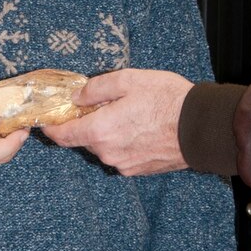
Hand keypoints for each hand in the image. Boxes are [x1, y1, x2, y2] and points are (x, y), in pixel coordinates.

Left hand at [42, 68, 191, 174]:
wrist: (202, 127)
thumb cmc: (168, 100)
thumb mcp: (129, 80)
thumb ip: (96, 88)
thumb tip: (76, 97)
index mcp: (100, 131)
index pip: (62, 136)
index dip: (51, 127)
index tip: (48, 118)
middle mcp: (108, 153)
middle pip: (84, 140)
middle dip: (86, 124)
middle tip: (99, 105)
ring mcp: (124, 164)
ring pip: (103, 147)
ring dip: (107, 133)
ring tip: (127, 114)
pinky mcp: (139, 170)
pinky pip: (121, 154)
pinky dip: (123, 142)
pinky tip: (139, 127)